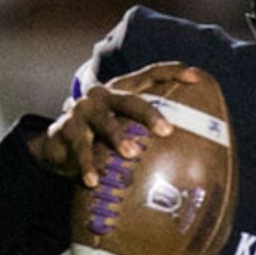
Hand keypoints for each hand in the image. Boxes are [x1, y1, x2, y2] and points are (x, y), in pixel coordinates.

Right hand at [32, 62, 202, 186]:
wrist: (59, 143)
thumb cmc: (102, 136)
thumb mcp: (124, 127)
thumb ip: (148, 131)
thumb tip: (193, 153)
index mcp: (121, 91)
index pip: (149, 75)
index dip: (172, 73)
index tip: (195, 78)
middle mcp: (103, 96)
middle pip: (130, 100)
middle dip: (150, 114)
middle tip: (167, 131)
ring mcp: (84, 111)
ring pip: (105, 123)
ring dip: (118, 138)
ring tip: (131, 154)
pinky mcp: (68, 129)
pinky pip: (81, 149)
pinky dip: (87, 165)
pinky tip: (93, 181)